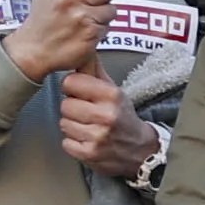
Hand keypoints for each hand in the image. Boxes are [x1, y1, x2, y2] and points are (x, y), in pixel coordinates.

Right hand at [8, 0, 108, 82]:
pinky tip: (83, 32)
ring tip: (82, 20)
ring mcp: (81, 17)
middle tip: (85, 3)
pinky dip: (98, 31)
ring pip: (111, 10)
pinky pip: (108, 28)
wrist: (34, 50)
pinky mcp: (91, 36)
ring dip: (100, 16)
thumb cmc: (42, 17)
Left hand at [54, 61, 145, 178]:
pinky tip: (87, 140)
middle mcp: (105, 115)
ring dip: (73, 126)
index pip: (70, 82)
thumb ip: (94, 71)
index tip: (80, 93)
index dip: (72, 87)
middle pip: (65, 104)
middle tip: (85, 113)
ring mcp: (97, 136)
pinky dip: (73, 143)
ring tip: (88, 127)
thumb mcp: (114, 90)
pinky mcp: (90, 154)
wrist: (141, 150)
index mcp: (111, 95)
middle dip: (72, 108)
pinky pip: (66, 143)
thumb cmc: (122, 116)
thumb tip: (82, 50)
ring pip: (63, 123)